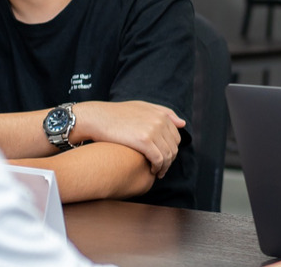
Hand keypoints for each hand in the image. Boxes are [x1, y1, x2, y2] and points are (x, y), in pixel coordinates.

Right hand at [70, 100, 185, 177]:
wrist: (98, 118)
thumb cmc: (117, 114)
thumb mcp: (142, 107)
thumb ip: (164, 113)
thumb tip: (183, 123)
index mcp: (161, 114)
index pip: (176, 137)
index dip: (171, 149)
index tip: (164, 158)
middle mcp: (160, 121)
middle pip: (173, 147)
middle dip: (169, 160)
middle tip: (161, 168)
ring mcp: (153, 130)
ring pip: (168, 155)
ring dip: (164, 167)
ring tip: (157, 172)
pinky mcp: (144, 141)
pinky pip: (158, 159)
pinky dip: (158, 167)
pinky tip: (152, 171)